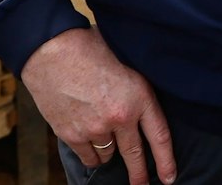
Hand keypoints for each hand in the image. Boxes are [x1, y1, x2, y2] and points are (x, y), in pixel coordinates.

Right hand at [20, 27, 176, 184]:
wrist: (52, 50)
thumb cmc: (89, 49)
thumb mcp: (126, 65)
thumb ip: (136, 92)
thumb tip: (141, 112)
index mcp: (139, 96)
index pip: (160, 136)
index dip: (166, 160)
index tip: (169, 177)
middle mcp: (120, 117)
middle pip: (135, 155)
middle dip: (140, 175)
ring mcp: (95, 128)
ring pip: (108, 155)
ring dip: (108, 150)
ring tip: (101, 132)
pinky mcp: (72, 135)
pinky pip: (88, 157)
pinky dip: (90, 152)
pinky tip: (88, 139)